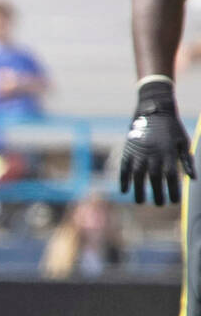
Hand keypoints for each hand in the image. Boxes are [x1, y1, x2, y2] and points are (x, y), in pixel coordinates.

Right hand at [119, 78, 195, 204]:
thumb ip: (187, 161)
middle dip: (157, 194)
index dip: (172, 191)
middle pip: (154, 179)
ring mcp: (138, 153)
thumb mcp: (183, 142)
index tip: (173, 202)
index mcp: (168, 153)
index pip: (171, 177)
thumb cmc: (172, 128)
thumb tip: (192, 179)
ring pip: (137, 176)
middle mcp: (153, 154)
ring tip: (141, 202)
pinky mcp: (128, 151)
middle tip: (160, 204)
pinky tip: (125, 190)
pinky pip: (124, 168)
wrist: (153, 111)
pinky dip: (123, 180)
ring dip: (139, 190)